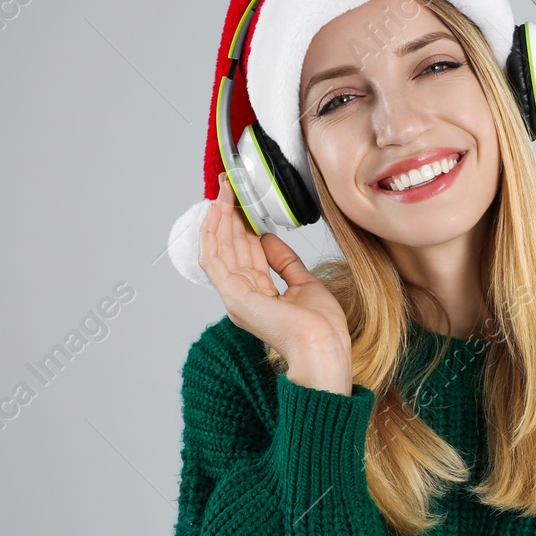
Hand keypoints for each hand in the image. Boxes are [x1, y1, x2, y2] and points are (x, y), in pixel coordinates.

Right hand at [200, 174, 350, 388]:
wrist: (323, 347)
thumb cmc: (320, 328)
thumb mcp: (304, 283)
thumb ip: (284, 262)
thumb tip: (267, 239)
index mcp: (257, 297)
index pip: (244, 255)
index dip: (241, 227)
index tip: (243, 204)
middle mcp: (241, 297)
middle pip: (229, 249)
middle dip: (228, 217)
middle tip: (229, 189)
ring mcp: (234, 297)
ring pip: (218, 250)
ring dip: (219, 219)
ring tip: (223, 193)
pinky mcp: (233, 295)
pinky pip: (213, 259)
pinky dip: (212, 234)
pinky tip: (217, 213)